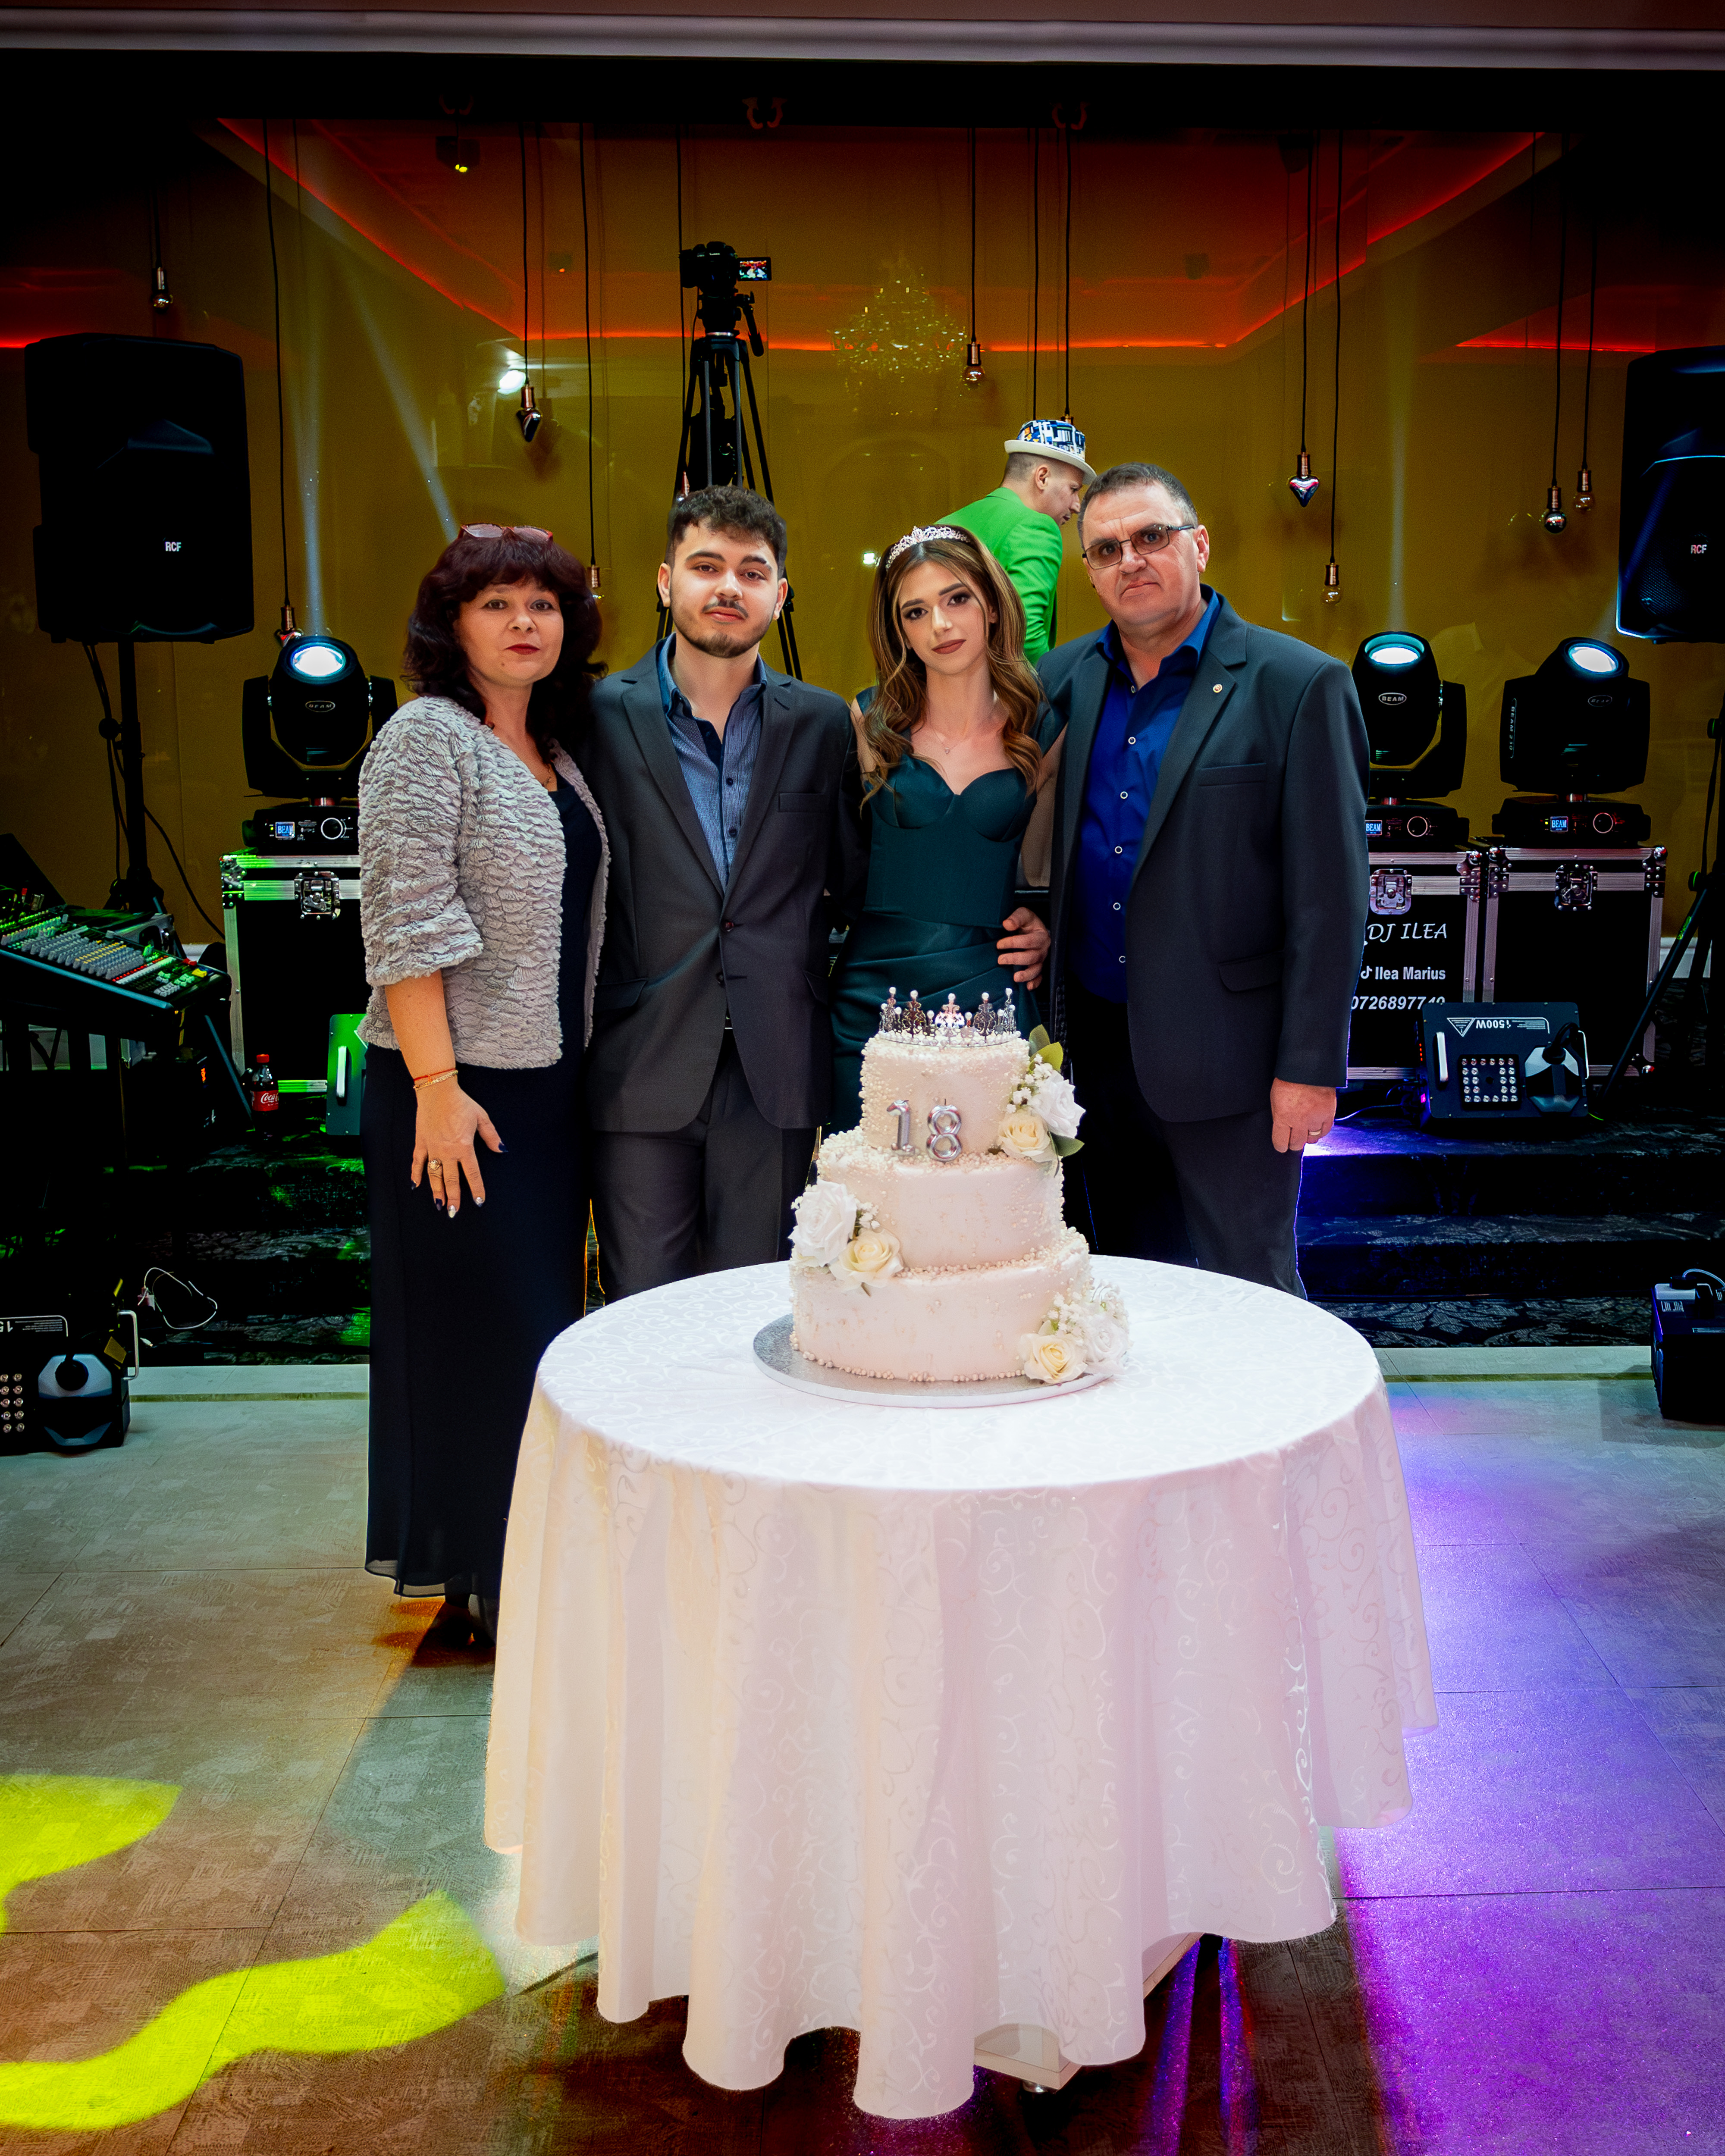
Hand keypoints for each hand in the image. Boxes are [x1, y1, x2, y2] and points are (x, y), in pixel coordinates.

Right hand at [412, 1081, 503, 1216]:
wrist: (437, 1091)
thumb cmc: (461, 1103)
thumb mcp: (481, 1117)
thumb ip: (491, 1136)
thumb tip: (502, 1150)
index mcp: (464, 1147)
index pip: (472, 1173)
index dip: (476, 1189)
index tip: (478, 1201)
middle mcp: (447, 1151)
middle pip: (451, 1179)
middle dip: (453, 1197)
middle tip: (454, 1212)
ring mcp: (432, 1148)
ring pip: (434, 1175)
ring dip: (436, 1191)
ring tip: (439, 1205)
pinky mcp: (421, 1142)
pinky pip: (417, 1162)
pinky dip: (416, 1174)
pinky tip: (415, 1186)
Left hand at [998, 907, 1050, 989]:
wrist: (1034, 929)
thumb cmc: (1028, 922)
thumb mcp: (1024, 914)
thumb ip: (1016, 918)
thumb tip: (1007, 924)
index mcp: (1041, 935)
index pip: (1029, 941)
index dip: (1014, 943)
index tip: (999, 944)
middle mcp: (1043, 949)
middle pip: (1032, 957)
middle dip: (1015, 959)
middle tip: (1000, 959)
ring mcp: (1042, 959)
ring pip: (1036, 969)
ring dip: (1026, 974)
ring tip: (1015, 977)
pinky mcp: (1039, 967)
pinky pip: (1040, 977)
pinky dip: (1035, 983)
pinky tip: (1028, 987)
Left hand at [1270, 1079, 1336, 1154]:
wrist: (1309, 1067)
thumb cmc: (1289, 1079)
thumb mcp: (1275, 1098)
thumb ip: (1279, 1116)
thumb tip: (1282, 1128)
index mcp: (1283, 1117)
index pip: (1280, 1143)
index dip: (1280, 1145)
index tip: (1281, 1145)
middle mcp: (1299, 1121)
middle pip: (1296, 1144)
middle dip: (1293, 1143)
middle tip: (1292, 1139)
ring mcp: (1315, 1119)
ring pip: (1311, 1139)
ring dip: (1307, 1137)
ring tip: (1304, 1131)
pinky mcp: (1328, 1114)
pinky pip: (1324, 1131)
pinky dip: (1320, 1132)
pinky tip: (1315, 1128)